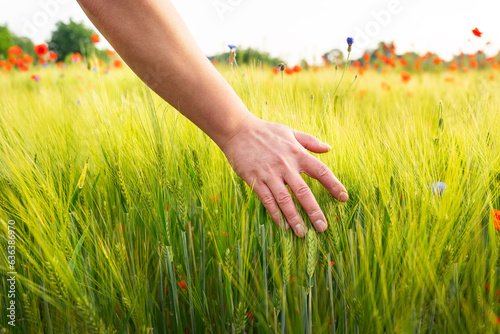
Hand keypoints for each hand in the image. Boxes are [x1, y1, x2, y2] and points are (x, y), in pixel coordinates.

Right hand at [221, 115, 348, 236]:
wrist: (238, 130)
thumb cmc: (266, 131)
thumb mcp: (290, 132)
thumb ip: (310, 141)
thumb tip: (329, 148)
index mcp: (297, 153)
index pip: (321, 171)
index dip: (333, 185)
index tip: (343, 198)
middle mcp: (285, 165)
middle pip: (303, 191)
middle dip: (314, 211)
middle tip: (322, 227)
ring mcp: (270, 174)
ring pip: (284, 200)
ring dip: (294, 218)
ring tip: (302, 233)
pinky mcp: (255, 180)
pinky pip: (267, 200)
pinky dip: (275, 213)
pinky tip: (282, 225)